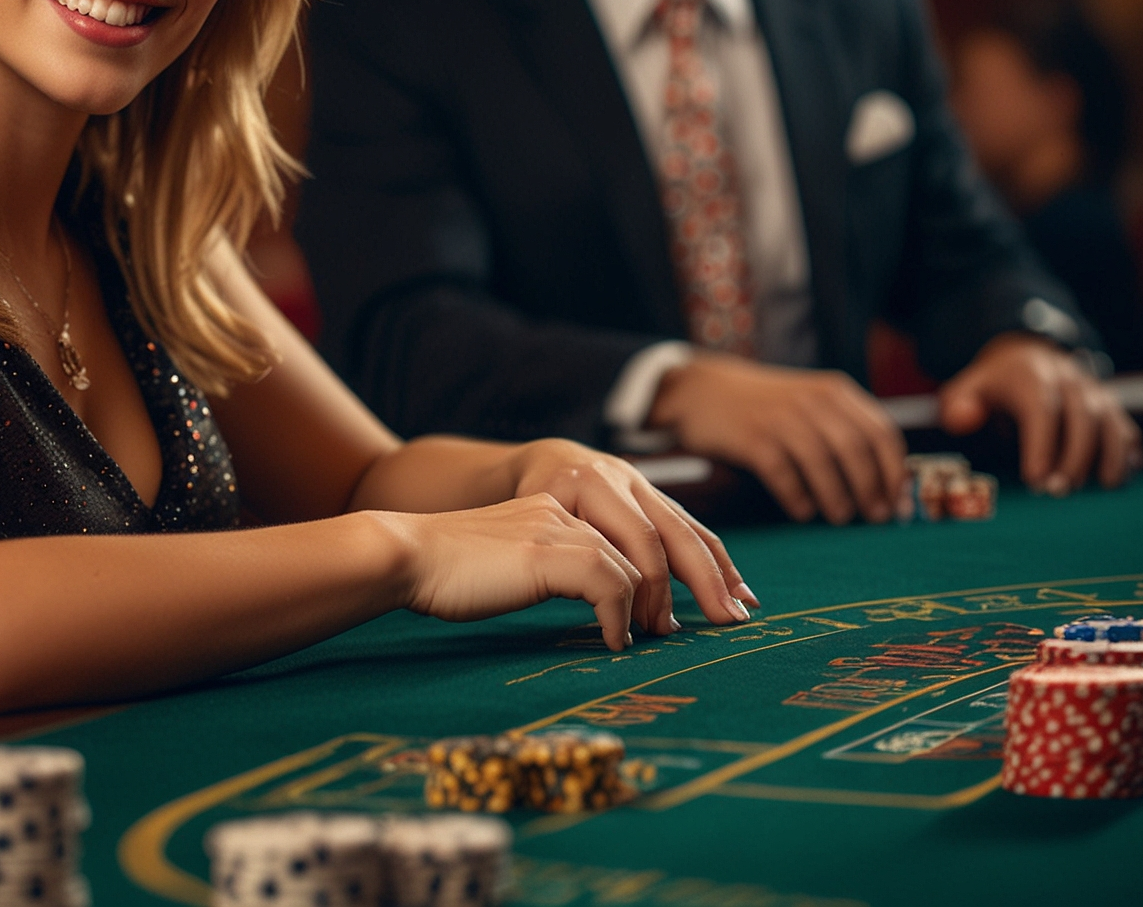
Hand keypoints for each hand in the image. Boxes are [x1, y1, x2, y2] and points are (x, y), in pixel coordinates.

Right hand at [386, 445, 750, 652]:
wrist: (408, 556)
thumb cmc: (457, 572)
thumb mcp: (526, 562)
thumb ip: (568, 567)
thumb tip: (613, 608)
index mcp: (576, 501)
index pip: (659, 517)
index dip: (703, 553)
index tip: (733, 593)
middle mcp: (576, 502)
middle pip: (665, 534)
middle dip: (708, 579)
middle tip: (731, 620)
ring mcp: (562, 522)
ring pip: (640, 561)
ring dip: (656, 606)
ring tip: (653, 638)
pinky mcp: (546, 550)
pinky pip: (609, 583)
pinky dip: (618, 617)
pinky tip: (611, 641)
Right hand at [647, 354, 908, 525]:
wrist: (699, 389)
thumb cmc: (763, 405)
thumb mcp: (809, 401)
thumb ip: (844, 429)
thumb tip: (886, 483)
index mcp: (834, 391)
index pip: (881, 432)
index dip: (894, 471)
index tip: (898, 502)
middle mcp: (811, 400)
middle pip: (855, 448)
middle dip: (871, 488)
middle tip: (876, 517)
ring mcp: (779, 417)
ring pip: (821, 462)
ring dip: (837, 496)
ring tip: (840, 518)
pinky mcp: (751, 437)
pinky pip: (783, 473)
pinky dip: (797, 497)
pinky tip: (802, 511)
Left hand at [938, 333, 1140, 494]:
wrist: (1026, 354)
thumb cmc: (993, 384)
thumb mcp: (967, 387)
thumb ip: (958, 405)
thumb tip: (962, 420)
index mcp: (1031, 375)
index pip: (1041, 409)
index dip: (1041, 445)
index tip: (1034, 480)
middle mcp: (1068, 380)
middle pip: (1082, 416)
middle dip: (1074, 456)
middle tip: (1057, 491)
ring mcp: (1093, 392)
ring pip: (1111, 421)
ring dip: (1110, 456)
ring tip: (1102, 488)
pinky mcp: (1109, 407)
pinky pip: (1125, 428)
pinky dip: (1127, 453)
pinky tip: (1119, 479)